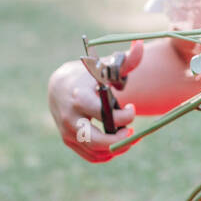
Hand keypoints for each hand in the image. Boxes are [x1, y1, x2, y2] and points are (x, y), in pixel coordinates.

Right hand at [48, 48, 138, 163]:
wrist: (60, 84)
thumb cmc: (88, 74)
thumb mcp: (104, 66)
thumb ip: (125, 60)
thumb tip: (139, 45)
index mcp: (79, 98)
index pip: (105, 115)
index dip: (125, 116)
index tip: (131, 108)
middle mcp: (70, 118)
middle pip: (97, 140)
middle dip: (119, 139)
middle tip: (132, 133)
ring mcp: (67, 131)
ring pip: (94, 151)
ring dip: (116, 148)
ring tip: (128, 137)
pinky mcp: (68, 141)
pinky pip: (89, 156)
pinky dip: (106, 155)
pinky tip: (117, 145)